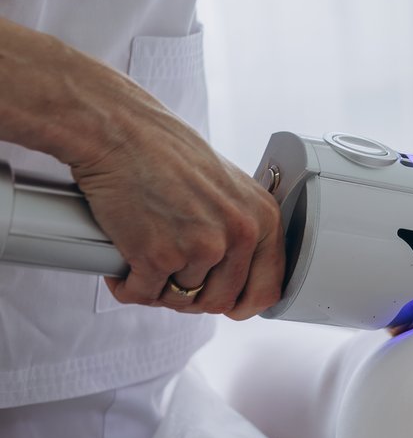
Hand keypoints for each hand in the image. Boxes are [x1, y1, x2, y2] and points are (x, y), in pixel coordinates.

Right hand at [67, 91, 283, 319]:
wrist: (121, 132)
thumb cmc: (168, 154)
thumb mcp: (228, 189)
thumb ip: (238, 229)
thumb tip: (235, 276)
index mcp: (263, 219)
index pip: (267, 291)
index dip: (241, 305)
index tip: (222, 303)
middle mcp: (239, 235)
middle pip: (219, 303)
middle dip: (190, 298)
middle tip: (168, 277)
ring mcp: (200, 247)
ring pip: (179, 300)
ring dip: (157, 288)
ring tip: (144, 259)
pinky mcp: (158, 255)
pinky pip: (142, 294)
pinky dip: (126, 286)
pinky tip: (122, 266)